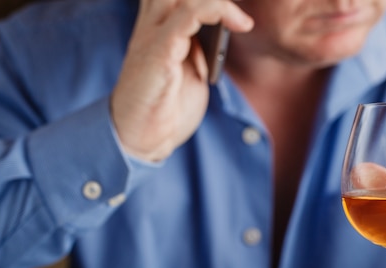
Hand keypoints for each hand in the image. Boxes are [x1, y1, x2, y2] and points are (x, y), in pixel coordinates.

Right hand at [111, 0, 252, 161]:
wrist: (142, 136)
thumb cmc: (165, 106)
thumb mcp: (189, 68)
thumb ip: (201, 45)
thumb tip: (228, 28)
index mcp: (157, 26)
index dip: (209, 0)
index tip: (238, 16)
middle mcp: (151, 24)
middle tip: (239, 17)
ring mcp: (152, 36)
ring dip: (220, 3)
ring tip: (243, 22)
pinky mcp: (159, 52)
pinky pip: (188, 16)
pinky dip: (217, 12)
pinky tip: (239, 25)